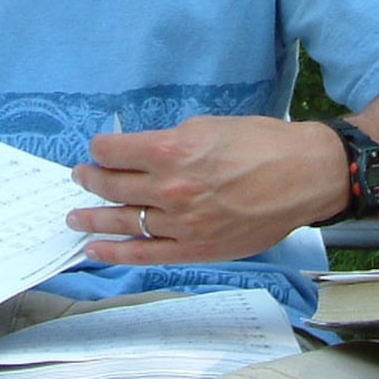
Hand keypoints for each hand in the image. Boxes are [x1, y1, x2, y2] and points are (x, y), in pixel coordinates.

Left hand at [68, 115, 336, 264]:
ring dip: (92, 218)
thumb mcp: (209, 125)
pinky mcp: (194, 249)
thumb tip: (142, 151)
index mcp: (172, 149)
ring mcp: (180, 223)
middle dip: (90, 179)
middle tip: (81, 177)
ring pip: (121, 221)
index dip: (100, 148)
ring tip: (75, 217)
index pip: (113, 151)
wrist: (304, 176)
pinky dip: (114, 252)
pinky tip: (94, 249)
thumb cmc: (262, 144)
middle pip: (111, 185)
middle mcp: (170, 188)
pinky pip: (142, 254)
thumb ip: (171, 140)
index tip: (98, 149)